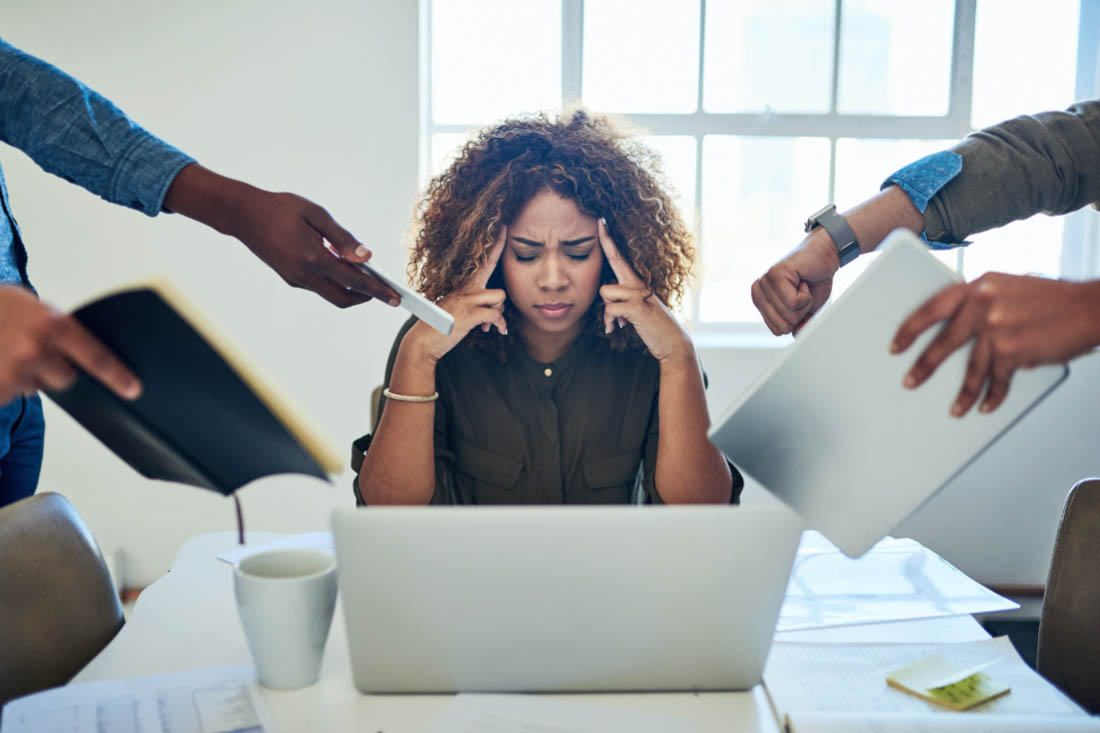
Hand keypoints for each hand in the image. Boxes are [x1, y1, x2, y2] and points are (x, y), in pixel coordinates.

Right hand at [0, 286, 140, 403]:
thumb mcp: (32, 306)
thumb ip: (57, 327)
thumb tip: (84, 352)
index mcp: (52, 325)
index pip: (96, 356)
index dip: (117, 375)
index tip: (133, 389)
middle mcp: (36, 350)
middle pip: (66, 378)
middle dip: (55, 369)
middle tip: (34, 351)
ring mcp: (13, 372)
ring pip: (35, 385)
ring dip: (25, 374)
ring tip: (6, 350)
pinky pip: (11, 392)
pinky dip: (5, 381)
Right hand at [164, 164, 399, 307]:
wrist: (244, 215)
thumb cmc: (280, 209)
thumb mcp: (316, 215)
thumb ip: (342, 237)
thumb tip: (365, 256)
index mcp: (312, 257)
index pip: (353, 281)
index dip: (377, 291)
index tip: (395, 298)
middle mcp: (303, 274)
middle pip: (343, 298)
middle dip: (367, 298)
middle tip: (386, 293)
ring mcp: (295, 279)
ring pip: (331, 294)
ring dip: (351, 290)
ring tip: (368, 276)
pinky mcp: (291, 278)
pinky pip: (319, 286)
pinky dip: (336, 282)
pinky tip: (344, 267)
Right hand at [403, 228, 507, 361]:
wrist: (424, 340)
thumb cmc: (440, 326)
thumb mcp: (456, 308)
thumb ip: (472, 303)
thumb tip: (492, 313)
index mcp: (463, 285)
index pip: (482, 261)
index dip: (494, 244)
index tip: (502, 227)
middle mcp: (466, 288)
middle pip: (491, 266)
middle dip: (500, 249)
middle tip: (506, 229)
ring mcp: (467, 300)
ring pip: (500, 297)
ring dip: (499, 311)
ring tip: (491, 323)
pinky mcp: (470, 314)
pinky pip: (496, 316)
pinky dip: (500, 325)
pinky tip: (498, 331)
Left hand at [597, 219, 689, 362]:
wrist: (672, 342)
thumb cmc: (653, 326)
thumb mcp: (638, 309)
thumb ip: (624, 301)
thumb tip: (609, 303)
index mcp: (638, 283)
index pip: (620, 258)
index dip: (610, 241)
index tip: (602, 222)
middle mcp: (638, 283)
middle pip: (615, 259)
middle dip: (606, 240)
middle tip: (599, 220)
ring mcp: (638, 293)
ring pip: (605, 292)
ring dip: (608, 311)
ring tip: (620, 321)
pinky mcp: (636, 307)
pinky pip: (609, 309)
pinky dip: (610, 322)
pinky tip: (617, 328)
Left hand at [750, 228, 839, 334]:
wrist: (826, 256)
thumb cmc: (815, 281)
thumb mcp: (806, 311)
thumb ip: (798, 326)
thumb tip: (796, 335)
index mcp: (761, 301)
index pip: (777, 330)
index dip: (796, 321)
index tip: (799, 302)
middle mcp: (759, 291)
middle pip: (781, 325)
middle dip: (800, 314)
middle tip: (802, 293)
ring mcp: (764, 281)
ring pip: (787, 314)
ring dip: (804, 303)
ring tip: (802, 285)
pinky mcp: (775, 274)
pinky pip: (792, 302)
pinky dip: (805, 295)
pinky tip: (802, 279)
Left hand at [892, 273, 1099, 415]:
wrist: (1092, 307)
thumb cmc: (1053, 299)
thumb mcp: (1009, 288)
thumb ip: (983, 303)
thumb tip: (959, 329)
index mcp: (979, 285)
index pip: (932, 307)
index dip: (911, 328)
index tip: (897, 344)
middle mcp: (983, 304)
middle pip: (944, 341)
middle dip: (924, 365)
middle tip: (909, 382)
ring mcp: (998, 327)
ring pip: (971, 368)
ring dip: (962, 393)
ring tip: (954, 409)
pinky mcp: (1014, 350)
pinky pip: (997, 380)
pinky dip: (992, 396)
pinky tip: (985, 406)